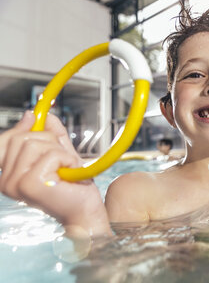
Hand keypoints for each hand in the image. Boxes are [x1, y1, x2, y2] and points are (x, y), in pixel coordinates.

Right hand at [0, 111, 110, 236]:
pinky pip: (49, 154)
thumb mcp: (60, 153)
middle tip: (62, 158)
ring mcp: (15, 184)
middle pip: (22, 138)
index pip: (4, 142)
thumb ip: (49, 134)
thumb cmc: (73, 186)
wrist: (85, 209)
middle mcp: (6, 181)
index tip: (35, 117)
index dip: (20, 128)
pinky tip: (69, 172)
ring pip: (35, 143)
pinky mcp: (29, 184)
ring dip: (59, 151)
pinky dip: (66, 159)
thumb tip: (37, 114)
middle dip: (48, 141)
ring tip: (66, 167)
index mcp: (8, 175)